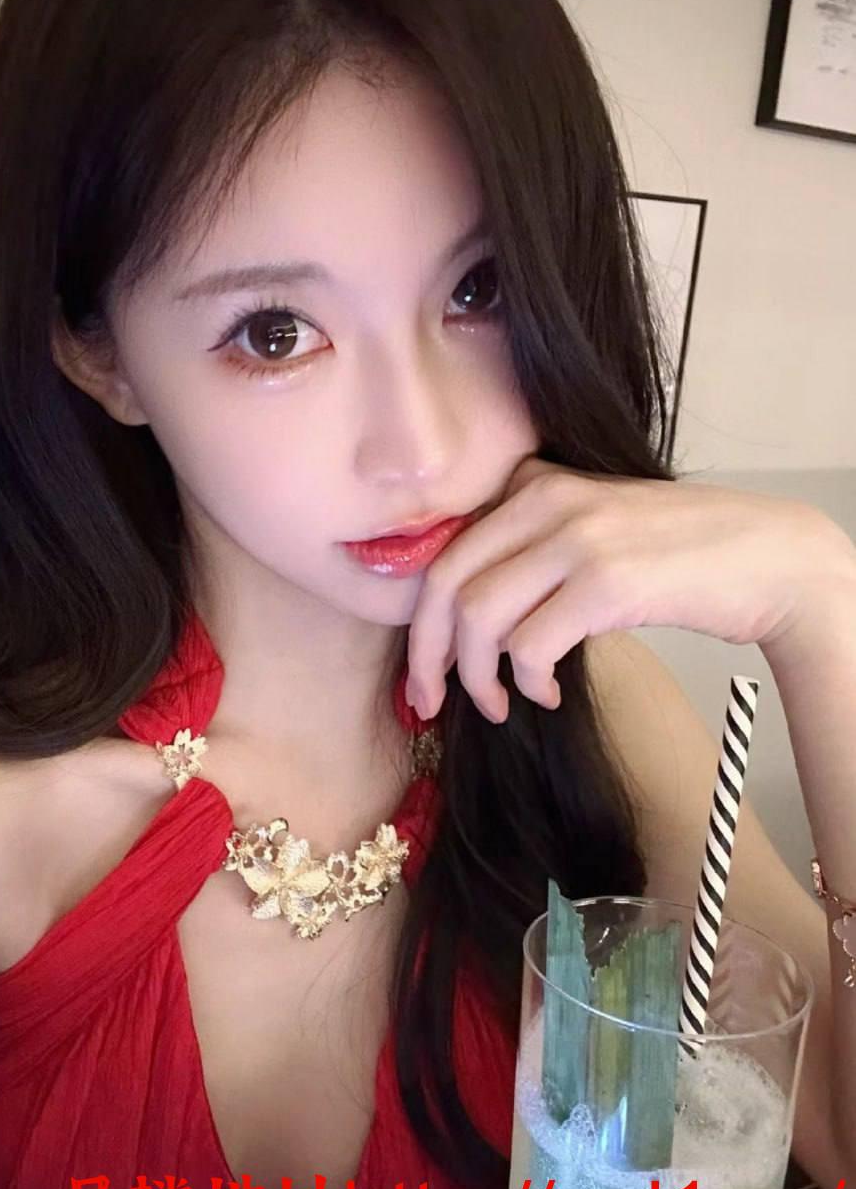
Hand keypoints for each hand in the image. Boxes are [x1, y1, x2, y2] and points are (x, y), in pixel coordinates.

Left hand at [404, 454, 848, 721]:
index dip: (421, 620)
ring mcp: (578, 538)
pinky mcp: (607, 582)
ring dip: (478, 678)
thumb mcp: (592, 526)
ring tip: (502, 704)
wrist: (766, 556)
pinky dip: (527, 682)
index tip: (425, 671)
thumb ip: (529, 545)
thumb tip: (460, 616)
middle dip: (427, 655)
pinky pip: (529, 645)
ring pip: (480, 617)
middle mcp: (547, 501)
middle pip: (446, 584)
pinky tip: (546, 694)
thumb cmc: (675, 554)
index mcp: (534, 484)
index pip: (445, 553)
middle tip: (429, 702)